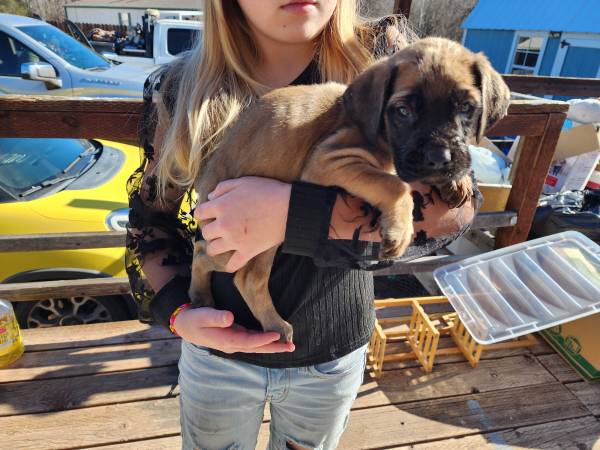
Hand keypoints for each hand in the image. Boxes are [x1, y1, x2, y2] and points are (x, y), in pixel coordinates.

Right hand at [174, 307, 294, 353]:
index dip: (263, 340)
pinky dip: (265, 341)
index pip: (248, 342)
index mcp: (225, 340)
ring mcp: (234, 342)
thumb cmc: (194, 319)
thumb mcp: (202, 316)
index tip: (277, 335)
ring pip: (256, 346)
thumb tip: (230, 318)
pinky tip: (275, 340)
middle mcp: (232, 344)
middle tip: (291, 347)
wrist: (186, 326)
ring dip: (272, 346)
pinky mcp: (236, 337)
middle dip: (274, 348)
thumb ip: (215, 317)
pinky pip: (253, 342)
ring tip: (289, 345)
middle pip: (256, 348)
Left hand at [194, 176, 291, 271]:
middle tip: (219, 228)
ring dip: (215, 246)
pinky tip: (231, 262)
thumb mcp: (243, 182)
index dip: (203, 213)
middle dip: (210, 230)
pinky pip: (233, 264)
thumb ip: (223, 188)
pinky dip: (230, 265)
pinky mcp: (247, 251)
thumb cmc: (267, 191)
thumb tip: (210, 197)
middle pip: (205, 233)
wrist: (288, 208)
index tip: (209, 214)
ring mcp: (235, 240)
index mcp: (221, 206)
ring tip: (222, 243)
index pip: (199, 214)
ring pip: (213, 250)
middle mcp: (224, 225)